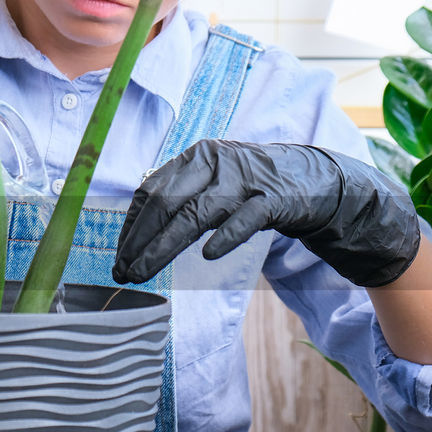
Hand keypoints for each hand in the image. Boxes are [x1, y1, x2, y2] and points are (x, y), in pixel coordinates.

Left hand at [113, 140, 420, 286]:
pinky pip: (246, 219)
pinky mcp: (274, 198)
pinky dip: (226, 236)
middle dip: (140, 241)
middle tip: (123, 273)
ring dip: (164, 246)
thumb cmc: (251, 188)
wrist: (314, 180)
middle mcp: (215, 163)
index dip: (131, 225)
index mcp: (195, 158)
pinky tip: (208, 256)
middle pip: (166, 203)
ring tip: (143, 273)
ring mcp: (245, 179)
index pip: (150, 191)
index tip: (117, 255)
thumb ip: (179, 199)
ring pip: (196, 214)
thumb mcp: (211, 186)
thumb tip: (136, 230)